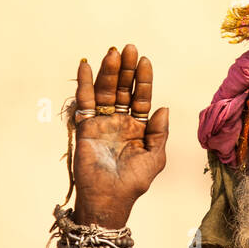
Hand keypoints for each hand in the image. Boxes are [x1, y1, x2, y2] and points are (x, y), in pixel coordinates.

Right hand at [72, 45, 168, 227]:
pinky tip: (87, 65)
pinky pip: (85, 102)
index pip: (141, 97)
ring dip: (108, 72)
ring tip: (112, 53)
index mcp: (139, 127)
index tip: (144, 61)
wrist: (108, 199)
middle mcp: (120, 121)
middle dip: (126, 69)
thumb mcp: (155, 158)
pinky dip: (85, 84)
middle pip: (123, 89)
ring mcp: (102, 123)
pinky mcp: (86, 127)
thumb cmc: (133, 183)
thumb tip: (163, 107)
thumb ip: (160, 132)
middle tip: (129, 48)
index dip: (143, 80)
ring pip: (105, 91)